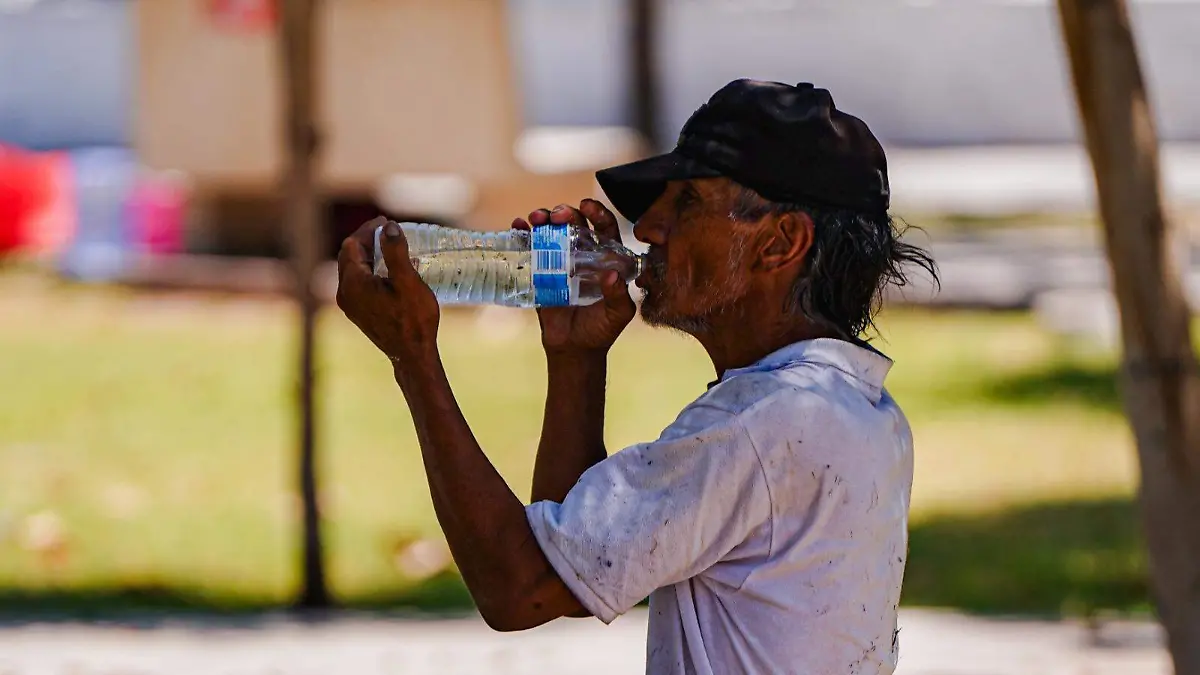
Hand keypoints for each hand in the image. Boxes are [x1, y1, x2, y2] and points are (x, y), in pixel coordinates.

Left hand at [336, 217, 439, 361]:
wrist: (412, 355)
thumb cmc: (414, 320)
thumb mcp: (408, 282)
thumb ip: (396, 253)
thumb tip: (388, 228)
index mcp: (353, 283)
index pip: (352, 245)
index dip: (368, 230)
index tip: (386, 222)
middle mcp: (345, 293)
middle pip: (349, 255)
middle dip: (366, 240)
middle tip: (387, 230)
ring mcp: (350, 305)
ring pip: (352, 269)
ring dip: (368, 255)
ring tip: (388, 246)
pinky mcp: (358, 312)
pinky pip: (357, 282)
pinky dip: (369, 270)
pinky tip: (387, 270)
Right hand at [513, 200, 635, 356]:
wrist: (573, 348)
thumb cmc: (601, 330)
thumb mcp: (617, 314)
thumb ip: (618, 296)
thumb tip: (613, 275)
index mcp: (606, 259)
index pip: (605, 229)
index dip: (598, 213)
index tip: (587, 206)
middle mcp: (584, 254)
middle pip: (575, 223)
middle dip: (565, 212)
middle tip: (557, 215)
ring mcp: (561, 261)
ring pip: (552, 231)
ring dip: (543, 218)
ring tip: (535, 218)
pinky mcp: (540, 271)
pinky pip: (531, 248)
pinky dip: (524, 233)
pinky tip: (519, 226)